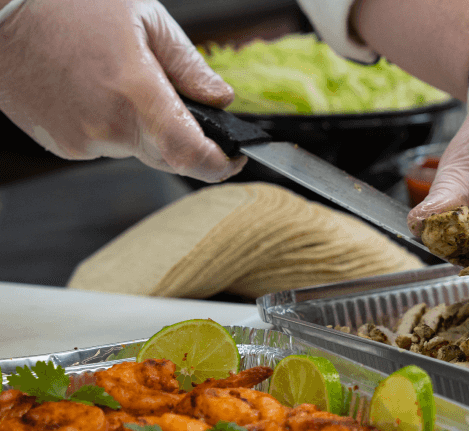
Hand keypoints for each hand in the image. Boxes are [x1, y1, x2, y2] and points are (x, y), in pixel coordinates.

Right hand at [0, 0, 245, 181]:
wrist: (0, 10)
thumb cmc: (66, 4)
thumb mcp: (144, 19)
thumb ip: (189, 66)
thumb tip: (221, 98)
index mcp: (135, 92)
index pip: (191, 154)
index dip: (220, 164)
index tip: (233, 157)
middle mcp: (108, 126)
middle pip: (168, 156)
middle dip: (181, 136)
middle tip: (169, 98)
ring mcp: (80, 140)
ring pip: (134, 149)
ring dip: (139, 126)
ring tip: (114, 78)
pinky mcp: (60, 145)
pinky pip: (103, 145)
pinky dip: (109, 124)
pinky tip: (91, 89)